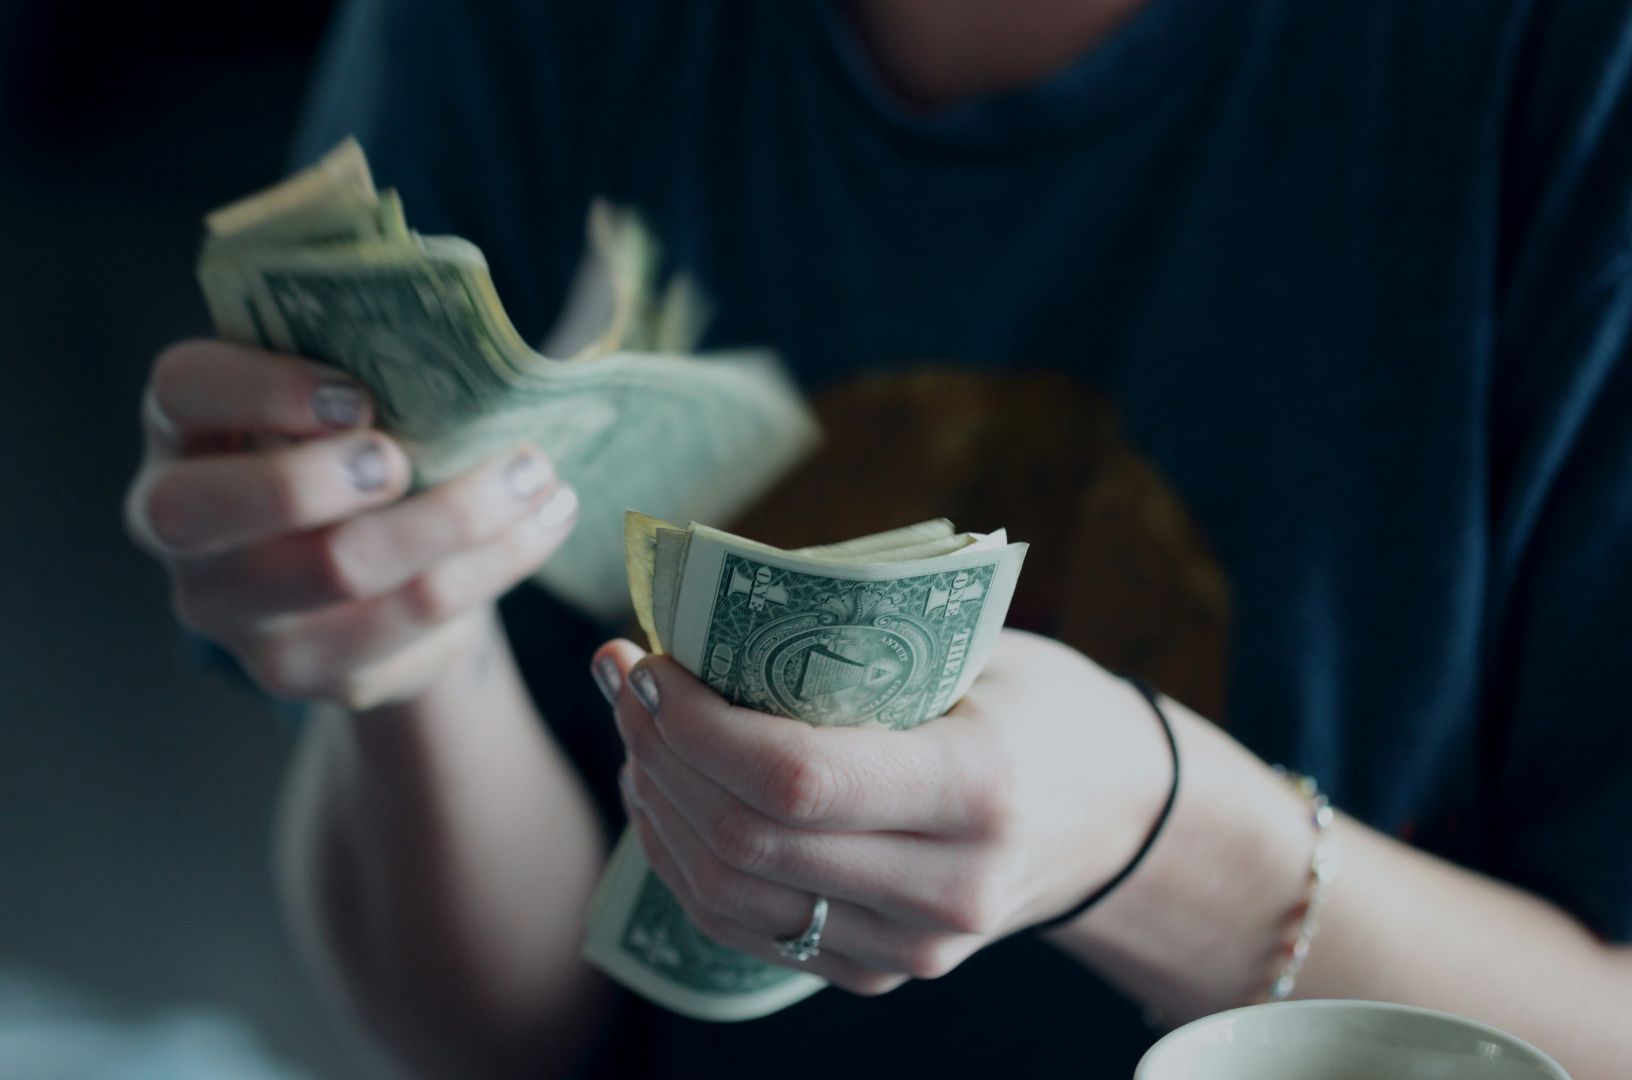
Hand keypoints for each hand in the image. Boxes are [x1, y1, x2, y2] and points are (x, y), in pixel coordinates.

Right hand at [126, 340, 577, 707]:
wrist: (370, 575)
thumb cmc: (351, 449)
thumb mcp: (337, 398)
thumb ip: (361, 365)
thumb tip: (458, 344)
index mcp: (183, 429)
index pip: (182, 391)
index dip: (260, 388)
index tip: (356, 395)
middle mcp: (180, 528)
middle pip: (214, 509)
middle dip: (319, 477)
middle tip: (406, 458)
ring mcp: (234, 612)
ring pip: (337, 569)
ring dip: (454, 517)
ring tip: (534, 475)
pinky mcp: (305, 669)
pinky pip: (408, 621)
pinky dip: (491, 565)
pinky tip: (541, 523)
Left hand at [593, 629, 1171, 995]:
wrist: (1117, 817)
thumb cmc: (1039, 705)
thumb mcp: (975, 649)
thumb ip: (855, 641)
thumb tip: (701, 610)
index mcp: (978, 788)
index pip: (795, 778)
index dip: (695, 724)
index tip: (649, 662)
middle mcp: (947, 888)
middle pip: (746, 840)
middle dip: (659, 752)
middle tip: (623, 679)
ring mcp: (913, 947)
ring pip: (728, 896)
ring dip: (657, 806)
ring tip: (636, 730)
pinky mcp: (881, 972)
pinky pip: (746, 930)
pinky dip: (684, 860)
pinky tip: (665, 793)